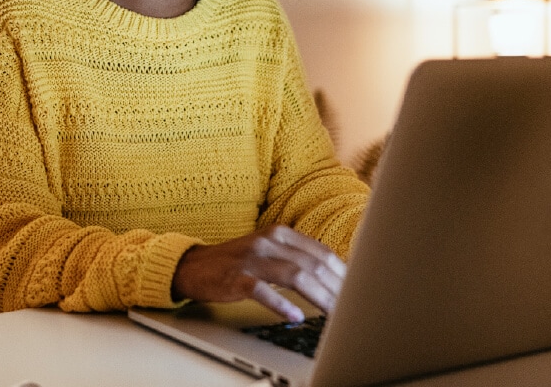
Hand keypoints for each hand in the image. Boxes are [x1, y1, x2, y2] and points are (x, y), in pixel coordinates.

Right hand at [171, 225, 345, 321]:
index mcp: (280, 233)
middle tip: (351, 306)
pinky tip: (295, 316)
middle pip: (312, 265)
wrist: (193, 266)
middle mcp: (268, 242)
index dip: (342, 273)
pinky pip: (262, 291)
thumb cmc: (236, 263)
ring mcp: (251, 259)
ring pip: (294, 276)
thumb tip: (333, 278)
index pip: (321, 253)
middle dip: (336, 288)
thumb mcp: (268, 252)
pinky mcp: (235, 278)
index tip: (357, 290)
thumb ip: (297, 259)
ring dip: (317, 297)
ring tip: (333, 313)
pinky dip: (281, 305)